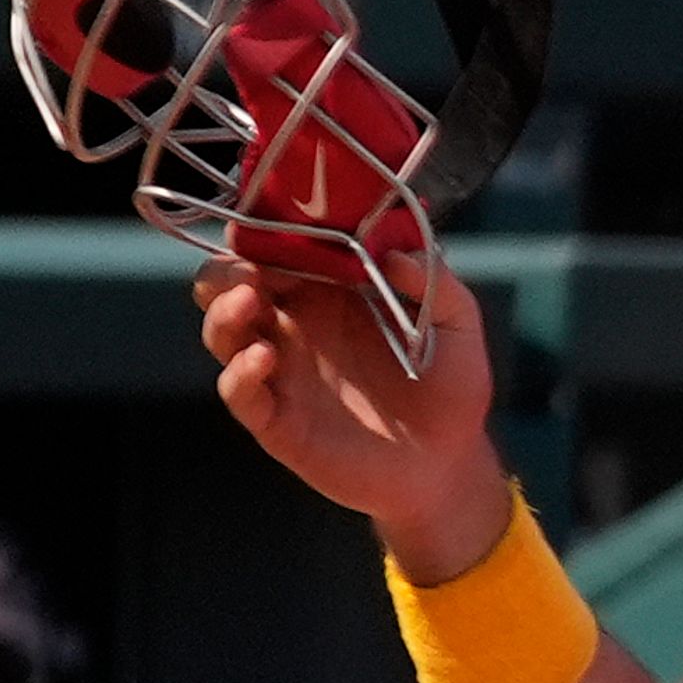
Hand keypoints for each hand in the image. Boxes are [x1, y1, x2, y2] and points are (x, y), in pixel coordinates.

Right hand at [197, 251, 508, 576]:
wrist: (448, 465)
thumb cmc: (449, 390)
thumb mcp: (458, 327)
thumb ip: (436, 284)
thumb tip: (396, 252)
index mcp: (329, 295)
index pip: (278, 252)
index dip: (264, 233)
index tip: (265, 218)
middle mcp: (295, 328)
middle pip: (231, 285)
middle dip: (228, 269)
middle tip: (248, 267)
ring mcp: (281, 373)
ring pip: (223, 333)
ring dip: (224, 312)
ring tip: (250, 301)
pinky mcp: (277, 420)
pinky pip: (239, 392)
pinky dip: (239, 372)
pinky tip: (264, 359)